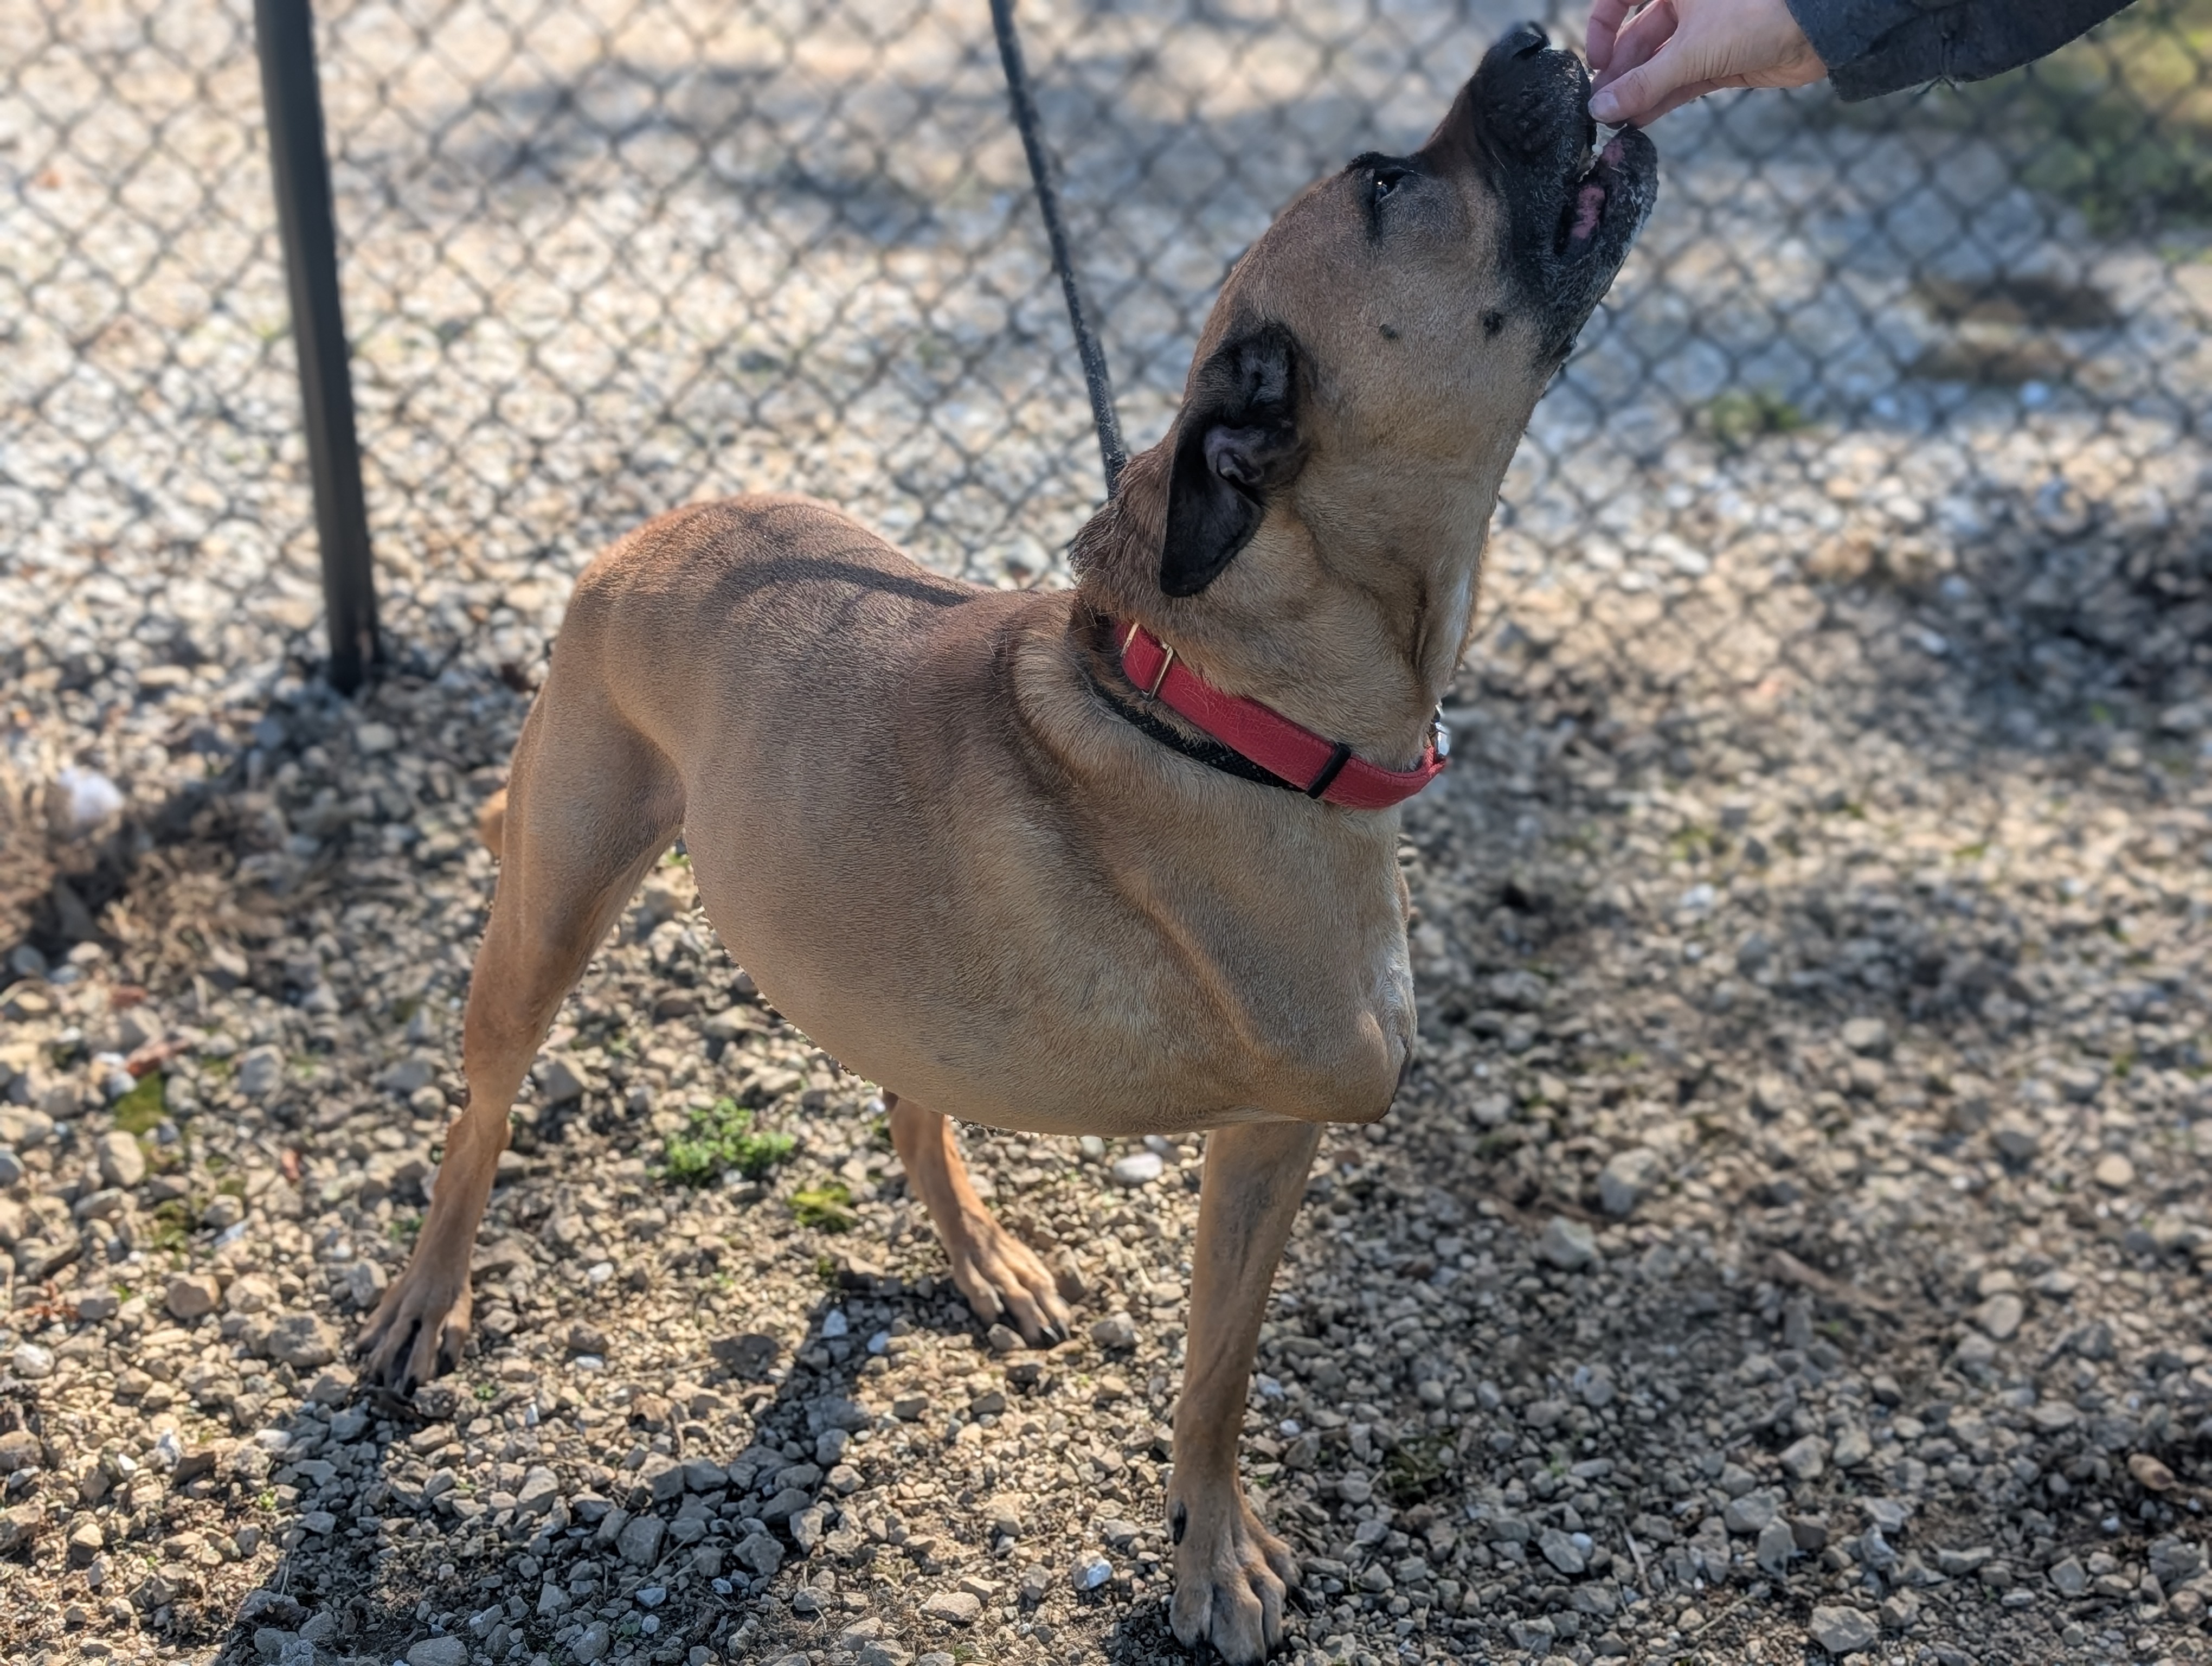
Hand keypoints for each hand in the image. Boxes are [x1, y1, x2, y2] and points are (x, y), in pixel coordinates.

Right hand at [1585, 0, 1827, 126]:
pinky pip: (1679, 81)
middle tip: (1600, 108)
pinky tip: (1639, 120)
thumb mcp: (1691, 50)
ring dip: (1636, 92)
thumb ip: (1643, 83)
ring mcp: (1703, 32)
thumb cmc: (1759, 14)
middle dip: (1618, 73)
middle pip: (1637, 37)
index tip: (1595, 62)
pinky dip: (1660, 100)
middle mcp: (1686, 3)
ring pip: (1658, 63)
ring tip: (1615, 122)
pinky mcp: (1719, 60)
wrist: (1820, 29)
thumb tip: (1600, 109)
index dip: (1602, 27)